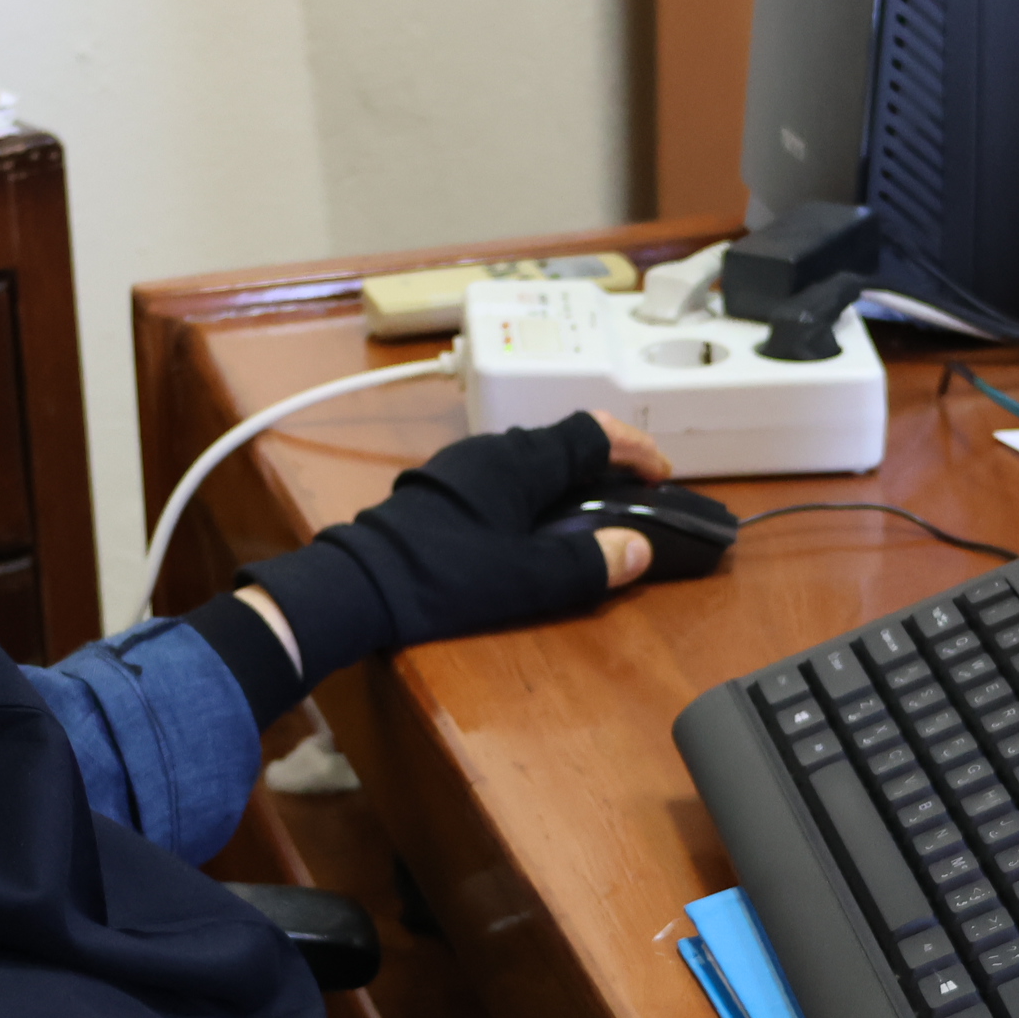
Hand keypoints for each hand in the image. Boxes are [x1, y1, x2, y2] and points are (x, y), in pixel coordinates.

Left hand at [240, 410, 684, 681]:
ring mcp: (458, 467)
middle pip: (562, 440)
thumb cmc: (444, 577)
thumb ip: (589, 562)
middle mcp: (490, 450)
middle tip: (631, 491)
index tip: (662, 474)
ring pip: (528, 457)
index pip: (593, 431)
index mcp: (519, 459)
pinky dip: (532, 491)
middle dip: (604, 461)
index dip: (635, 448)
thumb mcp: (527, 578)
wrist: (357, 586)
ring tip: (588, 510)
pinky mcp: (436, 491)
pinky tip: (530, 526)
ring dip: (566, 476)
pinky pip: (501, 477)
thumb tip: (638, 549)